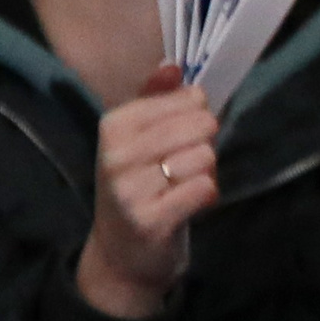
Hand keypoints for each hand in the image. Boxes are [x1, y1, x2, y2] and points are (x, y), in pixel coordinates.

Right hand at [80, 66, 218, 319]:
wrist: (121, 255)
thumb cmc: (137, 187)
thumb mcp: (137, 140)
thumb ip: (155, 100)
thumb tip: (173, 65)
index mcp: (113, 126)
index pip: (187, 98)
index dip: (198, 115)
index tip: (180, 135)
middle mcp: (116, 155)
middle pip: (200, 125)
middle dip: (204, 145)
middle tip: (183, 165)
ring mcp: (130, 189)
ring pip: (205, 157)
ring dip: (205, 173)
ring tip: (182, 186)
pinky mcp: (150, 220)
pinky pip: (203, 188)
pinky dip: (206, 195)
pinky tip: (188, 204)